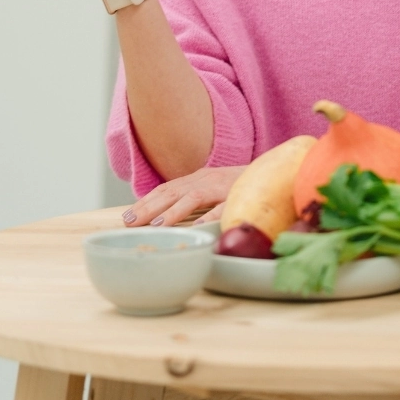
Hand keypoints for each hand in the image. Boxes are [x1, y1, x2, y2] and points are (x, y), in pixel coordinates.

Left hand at [121, 166, 246, 227]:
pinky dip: (210, 217)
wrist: (272, 171)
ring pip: (192, 198)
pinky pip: (223, 206)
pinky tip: (198, 228)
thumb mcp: (214, 189)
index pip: (166, 189)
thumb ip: (195, 199)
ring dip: (172, 213)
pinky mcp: (238, 195)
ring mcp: (222, 186)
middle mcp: (206, 179)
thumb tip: (168, 217)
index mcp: (199, 178)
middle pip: (172, 192)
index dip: (145, 201)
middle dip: (148, 207)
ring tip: (155, 227)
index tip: (127, 216)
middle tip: (129, 222)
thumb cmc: (241, 185)